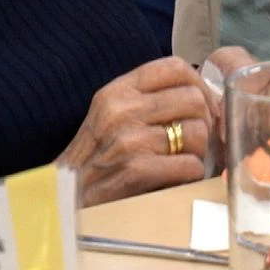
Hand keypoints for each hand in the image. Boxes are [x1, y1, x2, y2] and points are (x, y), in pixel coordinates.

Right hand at [60, 54, 223, 204]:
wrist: (65, 202)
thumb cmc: (96, 162)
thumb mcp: (110, 118)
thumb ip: (146, 101)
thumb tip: (201, 94)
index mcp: (116, 92)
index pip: (174, 68)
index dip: (200, 86)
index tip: (204, 106)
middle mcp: (121, 110)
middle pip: (193, 99)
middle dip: (203, 123)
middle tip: (195, 142)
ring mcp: (129, 140)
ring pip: (197, 132)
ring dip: (197, 153)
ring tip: (179, 163)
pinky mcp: (137, 170)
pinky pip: (191, 165)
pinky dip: (190, 177)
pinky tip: (175, 181)